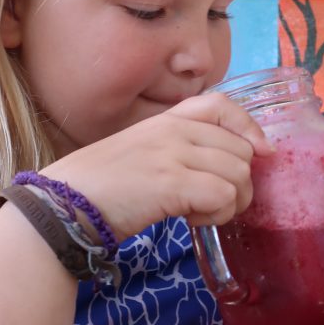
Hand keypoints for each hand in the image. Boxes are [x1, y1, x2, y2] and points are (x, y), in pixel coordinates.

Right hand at [45, 93, 272, 240]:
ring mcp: (173, 155)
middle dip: (241, 182)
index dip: (249, 127)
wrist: (62, 204)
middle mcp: (173, 131)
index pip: (223, 105)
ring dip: (230, 202)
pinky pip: (224, 195)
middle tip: (214, 203)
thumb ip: (176, 151)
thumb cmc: (98, 187)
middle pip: (241, 150)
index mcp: (166, 120)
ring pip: (239, 174)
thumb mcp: (141, 153)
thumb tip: (221, 168)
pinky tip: (191, 220)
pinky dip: (217, 214)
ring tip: (199, 212)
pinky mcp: (172, 184)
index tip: (261, 153)